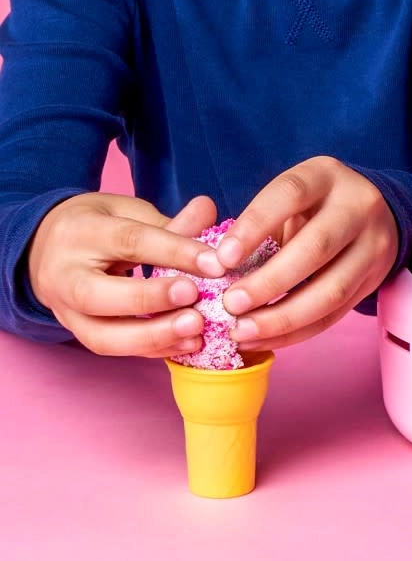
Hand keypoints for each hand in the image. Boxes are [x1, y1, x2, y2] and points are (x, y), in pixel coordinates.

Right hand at [27, 192, 224, 356]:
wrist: (46, 249)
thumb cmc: (98, 226)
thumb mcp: (128, 211)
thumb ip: (169, 221)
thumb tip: (209, 210)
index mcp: (81, 233)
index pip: (129, 242)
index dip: (175, 252)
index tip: (216, 263)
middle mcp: (64, 275)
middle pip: (98, 295)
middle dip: (150, 299)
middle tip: (195, 297)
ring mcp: (65, 311)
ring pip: (100, 335)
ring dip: (152, 337)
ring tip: (196, 329)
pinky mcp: (77, 334)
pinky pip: (112, 350)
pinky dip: (152, 350)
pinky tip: (188, 343)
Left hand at [214, 158, 398, 352]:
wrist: (372, 213)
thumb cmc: (312, 206)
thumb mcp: (290, 198)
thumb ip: (256, 224)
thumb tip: (212, 268)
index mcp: (326, 176)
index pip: (290, 194)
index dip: (254, 226)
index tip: (221, 259)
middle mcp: (358, 207)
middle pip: (317, 247)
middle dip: (270, 282)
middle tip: (230, 304)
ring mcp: (373, 245)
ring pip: (332, 289)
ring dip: (283, 317)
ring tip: (242, 330)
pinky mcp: (374, 280)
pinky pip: (335, 314)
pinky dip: (296, 332)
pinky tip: (263, 338)